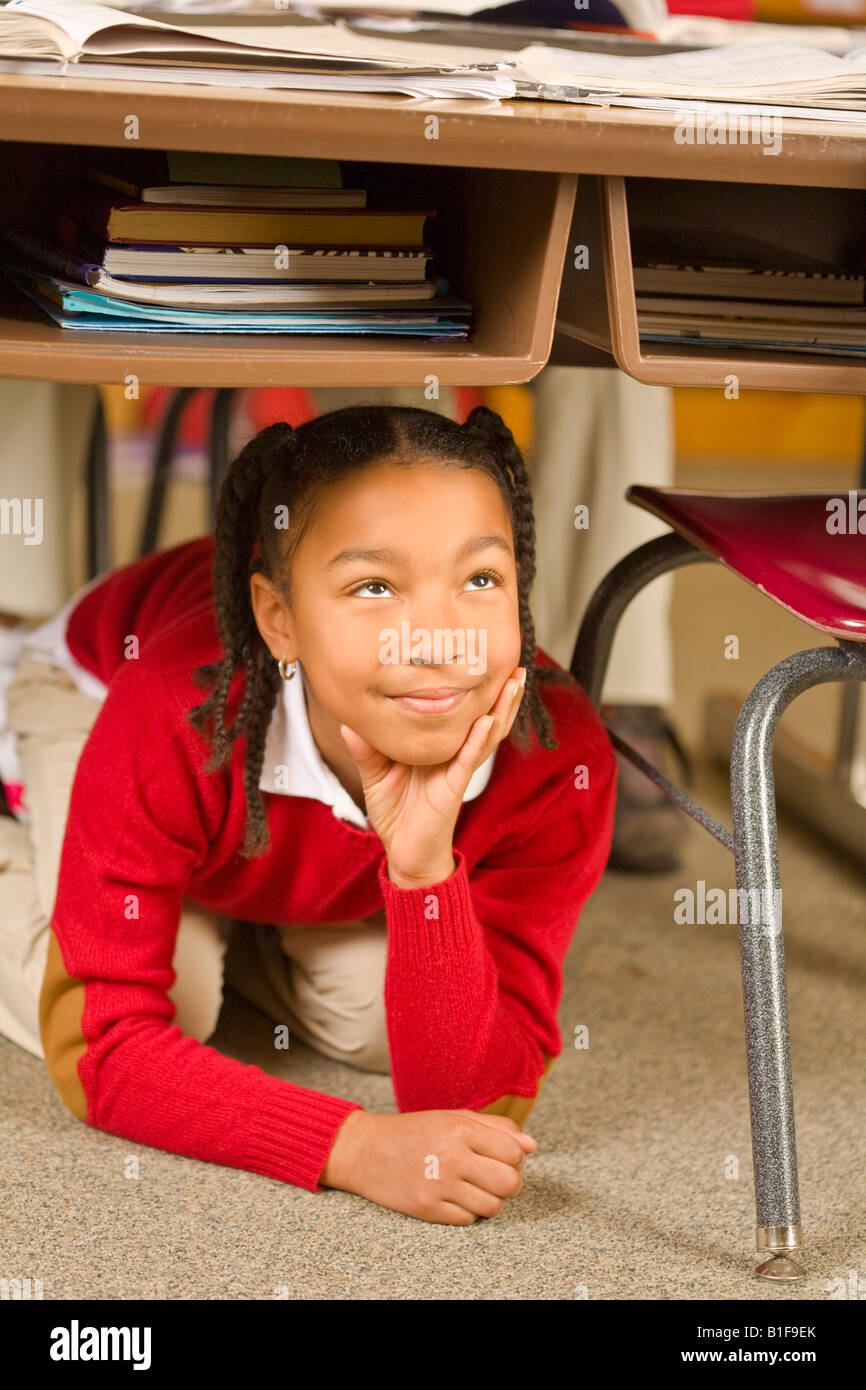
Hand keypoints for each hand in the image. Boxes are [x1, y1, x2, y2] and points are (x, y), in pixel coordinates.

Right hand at [320, 1108, 537, 1223]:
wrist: (365, 1150)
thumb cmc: (414, 1131)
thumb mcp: (453, 1117)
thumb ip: (496, 1128)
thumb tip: (532, 1146)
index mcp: (460, 1129)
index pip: (514, 1153)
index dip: (515, 1158)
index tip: (503, 1158)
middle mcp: (451, 1157)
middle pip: (509, 1183)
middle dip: (509, 1183)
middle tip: (494, 1177)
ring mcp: (438, 1185)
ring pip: (492, 1206)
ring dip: (489, 1200)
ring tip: (474, 1187)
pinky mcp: (426, 1208)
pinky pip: (468, 1220)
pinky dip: (467, 1211)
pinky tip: (454, 1197)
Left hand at [339, 665, 526, 886]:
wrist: (404, 854)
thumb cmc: (396, 815)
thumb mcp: (375, 777)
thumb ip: (367, 750)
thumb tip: (350, 723)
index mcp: (439, 747)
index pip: (459, 712)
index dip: (472, 688)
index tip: (479, 657)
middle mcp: (454, 754)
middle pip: (485, 717)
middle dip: (502, 693)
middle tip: (516, 663)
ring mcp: (457, 770)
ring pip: (487, 734)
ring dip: (502, 708)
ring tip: (515, 681)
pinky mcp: (454, 787)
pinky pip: (469, 760)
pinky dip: (478, 739)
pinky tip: (486, 720)